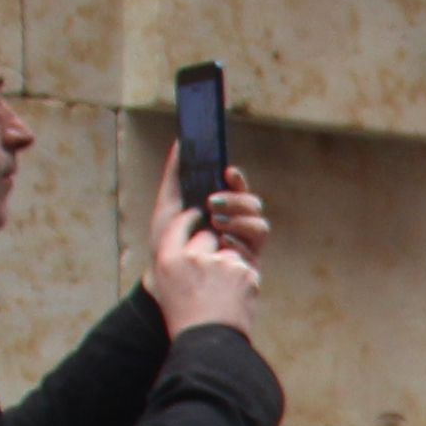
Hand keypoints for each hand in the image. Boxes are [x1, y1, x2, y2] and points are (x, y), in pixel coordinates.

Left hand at [145, 148, 262, 335]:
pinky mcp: (248, 264)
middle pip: (252, 203)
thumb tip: (180, 142)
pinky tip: (222, 245)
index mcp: (219, 208)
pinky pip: (254, 247)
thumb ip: (175, 176)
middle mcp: (235, 224)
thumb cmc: (166, 245)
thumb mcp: (167, 207)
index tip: (226, 171)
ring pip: (259, 224)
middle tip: (212, 204)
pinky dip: (238, 242)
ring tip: (216, 226)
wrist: (167, 282)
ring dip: (238, 220)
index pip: (236, 187)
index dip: (236, 179)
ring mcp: (244, 244)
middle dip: (235, 200)